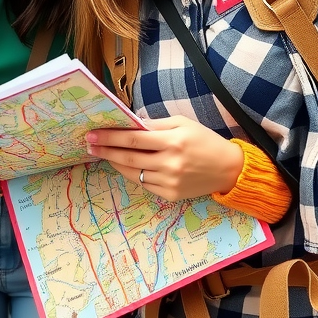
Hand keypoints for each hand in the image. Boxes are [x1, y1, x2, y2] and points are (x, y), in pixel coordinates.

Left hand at [86, 116, 243, 201]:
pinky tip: (124, 166)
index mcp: (172, 141)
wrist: (228, 169)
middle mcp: (170, 164)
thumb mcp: (182, 124)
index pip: (133, 138)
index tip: (93, 133)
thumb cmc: (204, 140)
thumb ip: (155, 124)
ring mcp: (170, 182)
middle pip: (128, 157)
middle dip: (105, 150)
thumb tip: (130, 122)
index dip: (110, 136)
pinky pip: (144, 184)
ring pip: (133, 173)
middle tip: (89, 144)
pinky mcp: (171, 195)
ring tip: (102, 154)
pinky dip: (132, 174)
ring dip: (115, 163)